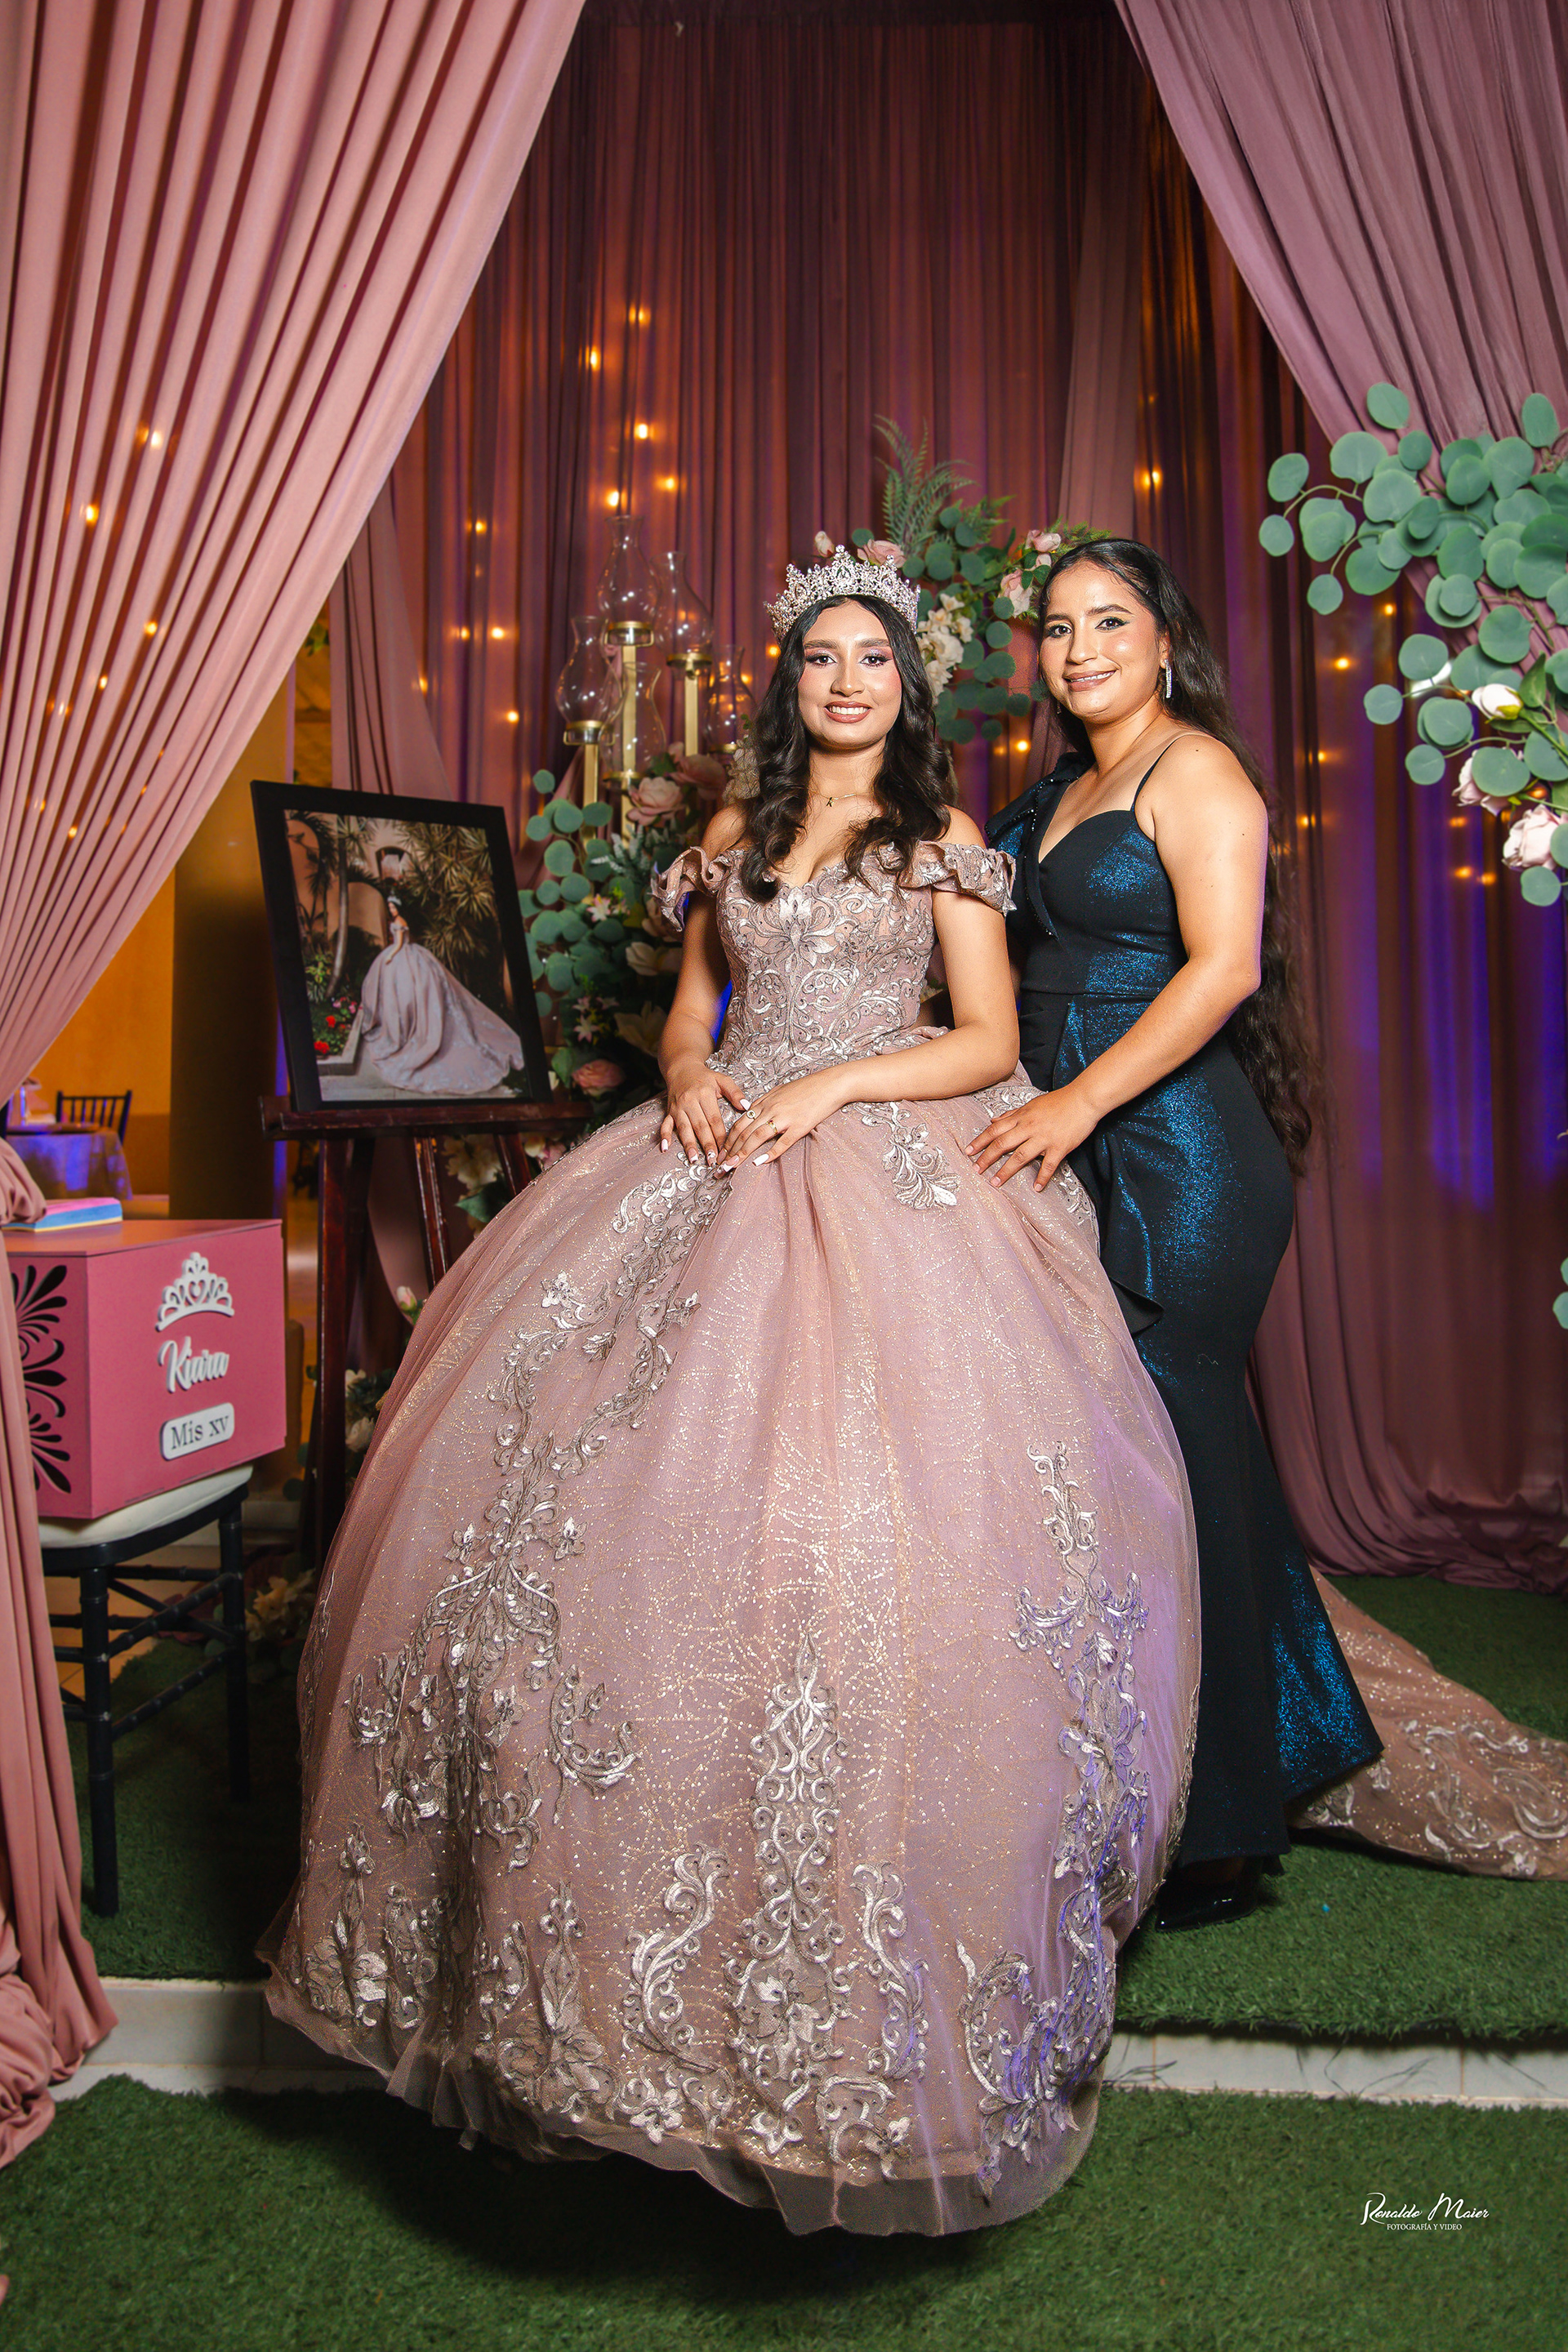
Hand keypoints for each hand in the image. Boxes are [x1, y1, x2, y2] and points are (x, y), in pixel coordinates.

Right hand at [660, 1059, 747, 1164]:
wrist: (682, 1068)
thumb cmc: (704, 1076)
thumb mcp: (722, 1079)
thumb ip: (735, 1092)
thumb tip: (746, 1106)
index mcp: (704, 1094)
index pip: (714, 1119)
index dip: (720, 1136)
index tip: (725, 1149)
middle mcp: (690, 1102)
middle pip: (700, 1126)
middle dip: (707, 1144)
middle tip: (712, 1160)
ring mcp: (678, 1108)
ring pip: (684, 1129)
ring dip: (689, 1145)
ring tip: (694, 1159)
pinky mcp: (669, 1111)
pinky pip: (665, 1125)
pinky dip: (664, 1136)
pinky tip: (665, 1148)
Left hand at [717, 1067, 848, 1171]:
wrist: (829, 1084)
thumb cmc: (807, 1087)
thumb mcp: (780, 1090)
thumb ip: (765, 1101)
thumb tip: (751, 1109)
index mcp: (765, 1102)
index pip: (740, 1123)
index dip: (728, 1139)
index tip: (721, 1152)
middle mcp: (771, 1109)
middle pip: (744, 1131)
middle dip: (730, 1150)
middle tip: (720, 1164)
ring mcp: (785, 1118)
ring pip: (757, 1137)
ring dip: (742, 1153)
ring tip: (732, 1166)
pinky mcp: (799, 1126)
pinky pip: (782, 1142)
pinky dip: (769, 1153)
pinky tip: (759, 1162)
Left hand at [965, 1084, 1097, 1189]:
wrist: (1083, 1099)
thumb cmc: (1059, 1101)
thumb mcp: (1031, 1104)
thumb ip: (1012, 1114)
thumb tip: (994, 1120)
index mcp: (1022, 1117)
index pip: (995, 1130)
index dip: (980, 1141)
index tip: (968, 1151)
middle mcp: (1030, 1128)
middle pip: (1002, 1144)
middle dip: (986, 1158)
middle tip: (976, 1169)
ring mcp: (1044, 1138)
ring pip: (1020, 1156)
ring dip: (1006, 1170)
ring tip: (995, 1182)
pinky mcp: (1059, 1147)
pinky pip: (1048, 1165)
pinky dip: (1042, 1177)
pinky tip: (1037, 1187)